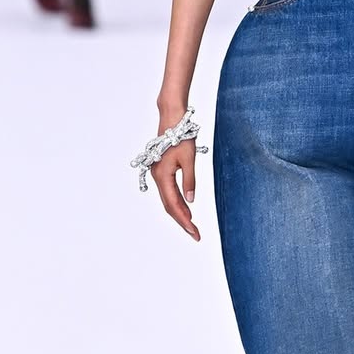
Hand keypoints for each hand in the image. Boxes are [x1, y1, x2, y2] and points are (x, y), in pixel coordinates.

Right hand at [149, 109, 201, 240]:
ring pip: (168, 200)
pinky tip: (186, 208)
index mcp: (163, 176)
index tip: (195, 232)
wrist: (172, 118)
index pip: (174, 205)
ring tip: (193, 226)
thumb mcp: (189, 159)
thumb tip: (191, 201)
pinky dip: (177, 202)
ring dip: (180, 213)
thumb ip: (190, 180)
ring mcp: (158, 175)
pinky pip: (168, 192)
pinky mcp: (161, 171)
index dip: (184, 220)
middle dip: (182, 221)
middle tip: (196, 235)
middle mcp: (157, 178)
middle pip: (169, 206)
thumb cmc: (181, 136)